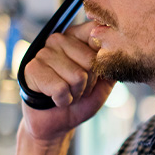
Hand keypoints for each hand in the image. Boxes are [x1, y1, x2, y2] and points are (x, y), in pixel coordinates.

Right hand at [20, 21, 114, 142]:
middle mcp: (60, 39)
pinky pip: (61, 88)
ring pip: (77, 76)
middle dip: (89, 83)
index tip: (99, 71)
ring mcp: (44, 52)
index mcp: (78, 37)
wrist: (58, 122)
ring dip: (76, 93)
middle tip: (78, 88)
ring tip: (67, 93)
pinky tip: (56, 99)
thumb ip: (114, 64)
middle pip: (91, 62)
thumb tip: (122, 49)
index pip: (97, 32)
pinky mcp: (32, 69)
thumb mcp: (105, 82)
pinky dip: (63, 100)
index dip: (103, 57)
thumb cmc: (82, 99)